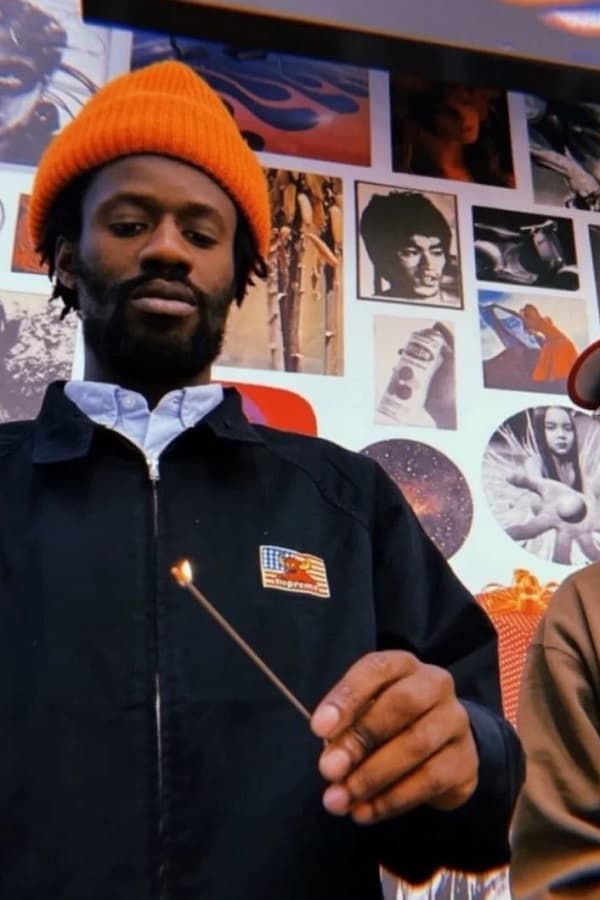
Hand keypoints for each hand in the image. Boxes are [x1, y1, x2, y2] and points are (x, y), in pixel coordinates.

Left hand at [310, 651, 477, 824]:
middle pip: (401, 704)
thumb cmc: (390, 723)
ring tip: (340, 799)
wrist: (443, 748)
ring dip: (371, 776)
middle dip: (360, 738)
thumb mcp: (364, 714)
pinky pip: (430, 780)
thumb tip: (332, 758)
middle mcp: (435, 684)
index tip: (318, 728)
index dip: (346, 697)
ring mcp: (456, 721)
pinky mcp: (466, 760)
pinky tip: (365, 812)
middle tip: (328, 769)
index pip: (376, 669)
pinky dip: (392, 799)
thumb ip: (346, 729)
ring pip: (416, 744)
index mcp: (403, 665)